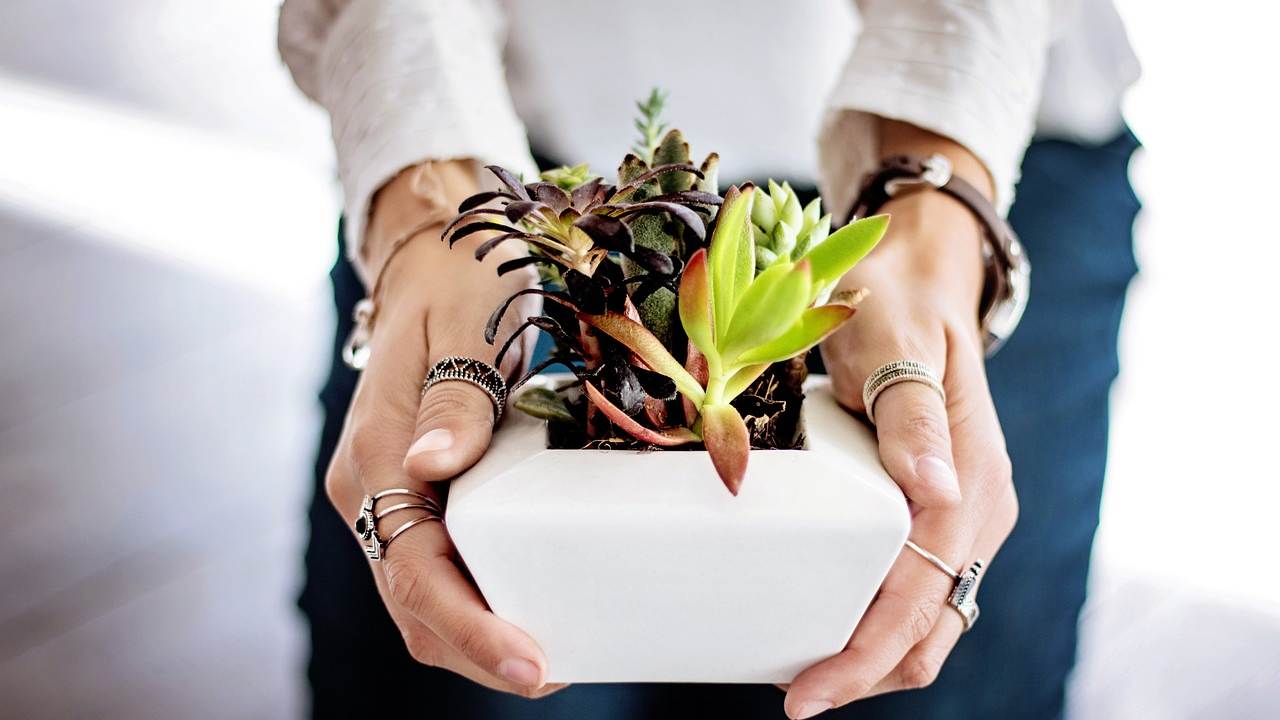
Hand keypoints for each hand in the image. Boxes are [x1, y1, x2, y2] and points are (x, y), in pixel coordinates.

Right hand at [324, 162, 562, 697]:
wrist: (433, 257)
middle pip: (415, 604)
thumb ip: (453, 399)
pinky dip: (480, 602)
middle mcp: (372, 489)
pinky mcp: (418, 493)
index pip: (415, 571)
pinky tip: (531, 605)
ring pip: (422, 596)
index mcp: (375, 457)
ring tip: (554, 657)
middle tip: (556, 671)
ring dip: (478, 637)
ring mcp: (392, 494)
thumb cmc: (457, 282)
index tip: (534, 665)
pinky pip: (440, 566)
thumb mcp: (464, 325)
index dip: (472, 629)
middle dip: (478, 652)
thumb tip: (431, 468)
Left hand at [784, 179, 1017, 714]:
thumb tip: (935, 492)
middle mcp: (976, 509)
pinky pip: (913, 588)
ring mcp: (960, 515)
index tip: (808, 692)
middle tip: (795, 696)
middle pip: (930, 628)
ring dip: (872, 657)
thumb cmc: (897, 305)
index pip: (921, 594)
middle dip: (866, 672)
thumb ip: (910, 413)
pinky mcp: (936, 512)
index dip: (866, 652)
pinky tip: (826, 624)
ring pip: (926, 620)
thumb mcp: (895, 342)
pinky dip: (876, 623)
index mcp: (972, 481)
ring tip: (802, 674)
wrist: (918, 281)